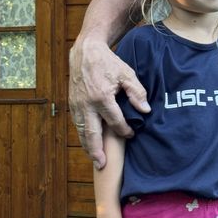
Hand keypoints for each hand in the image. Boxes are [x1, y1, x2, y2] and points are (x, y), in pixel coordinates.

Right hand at [68, 32, 148, 168]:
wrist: (85, 51)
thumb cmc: (108, 63)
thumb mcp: (127, 74)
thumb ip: (137, 92)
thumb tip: (146, 110)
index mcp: (101, 97)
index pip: (115, 121)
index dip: (124, 130)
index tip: (131, 134)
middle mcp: (86, 104)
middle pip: (92, 134)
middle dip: (98, 151)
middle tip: (103, 166)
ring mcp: (77, 105)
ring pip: (82, 131)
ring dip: (88, 147)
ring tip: (96, 161)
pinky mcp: (72, 104)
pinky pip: (78, 124)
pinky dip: (83, 136)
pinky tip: (89, 145)